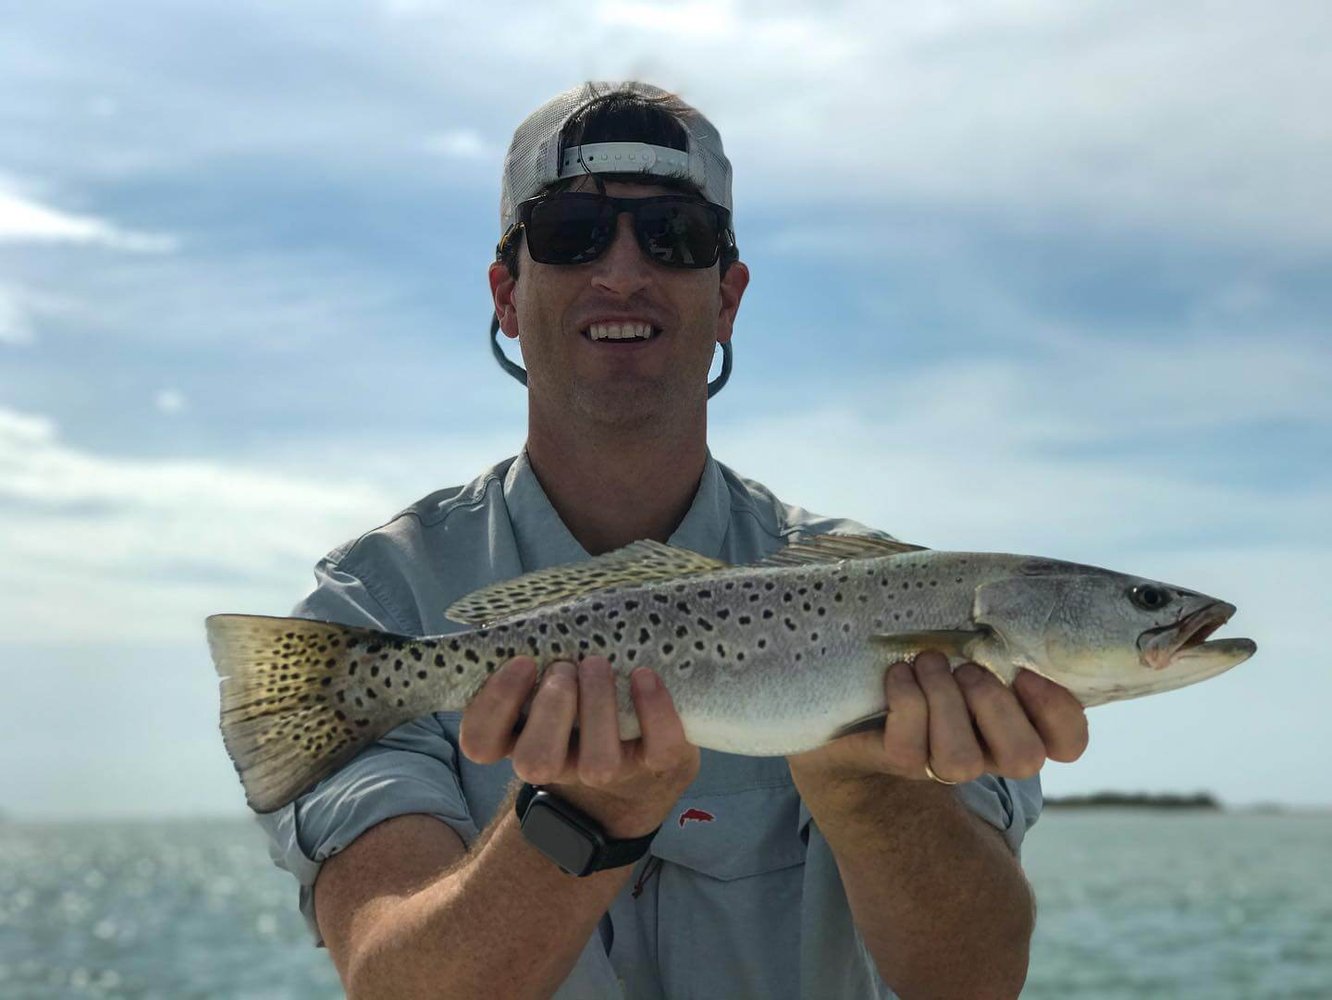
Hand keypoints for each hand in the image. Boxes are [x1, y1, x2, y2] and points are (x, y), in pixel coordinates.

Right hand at [459, 656, 699, 837]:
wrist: (640, 745)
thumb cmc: (578, 691)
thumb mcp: (548, 671)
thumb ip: (534, 649)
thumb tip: (529, 607)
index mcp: (520, 736)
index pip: (481, 742)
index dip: (494, 705)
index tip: (522, 662)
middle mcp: (558, 762)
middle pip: (535, 760)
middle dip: (552, 705)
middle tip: (565, 666)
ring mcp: (606, 770)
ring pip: (597, 764)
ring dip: (597, 706)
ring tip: (598, 665)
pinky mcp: (655, 766)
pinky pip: (658, 749)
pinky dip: (654, 711)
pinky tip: (645, 676)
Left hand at [788, 651, 1088, 784]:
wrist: (855, 684)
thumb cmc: (928, 646)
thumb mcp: (971, 631)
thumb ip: (1003, 623)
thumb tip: (1024, 588)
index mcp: (1019, 720)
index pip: (1067, 742)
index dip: (1057, 712)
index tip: (1026, 672)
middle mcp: (988, 751)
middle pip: (1023, 757)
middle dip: (995, 704)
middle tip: (967, 666)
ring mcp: (943, 764)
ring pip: (962, 760)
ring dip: (945, 700)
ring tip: (927, 661)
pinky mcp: (900, 761)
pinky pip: (910, 747)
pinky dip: (906, 701)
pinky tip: (898, 674)